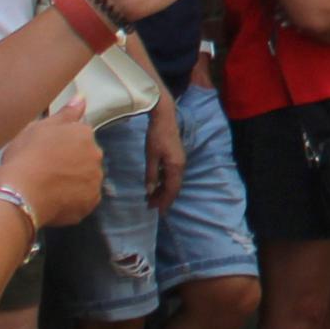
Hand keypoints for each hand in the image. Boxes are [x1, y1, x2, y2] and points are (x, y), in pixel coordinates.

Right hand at [0, 99, 107, 227]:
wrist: (21, 192)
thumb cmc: (26, 155)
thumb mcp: (39, 127)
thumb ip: (65, 113)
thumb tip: (82, 98)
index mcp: (84, 133)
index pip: (79, 136)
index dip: (62, 145)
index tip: (47, 153)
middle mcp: (95, 155)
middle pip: (85, 157)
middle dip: (71, 162)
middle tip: (47, 170)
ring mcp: (95, 180)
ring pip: (86, 178)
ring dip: (74, 181)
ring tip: (49, 187)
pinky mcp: (90, 203)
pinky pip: (83, 199)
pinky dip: (73, 200)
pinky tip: (54, 200)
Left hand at [145, 89, 183, 209]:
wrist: (164, 117)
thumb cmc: (156, 136)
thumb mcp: (151, 156)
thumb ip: (151, 175)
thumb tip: (150, 191)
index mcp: (175, 167)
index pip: (171, 190)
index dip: (164, 201)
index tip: (156, 211)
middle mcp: (180, 166)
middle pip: (174, 188)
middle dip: (163, 198)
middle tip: (150, 206)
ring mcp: (180, 161)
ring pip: (173, 182)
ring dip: (163, 191)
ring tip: (151, 198)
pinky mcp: (177, 157)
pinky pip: (172, 175)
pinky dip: (164, 182)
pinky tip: (156, 184)